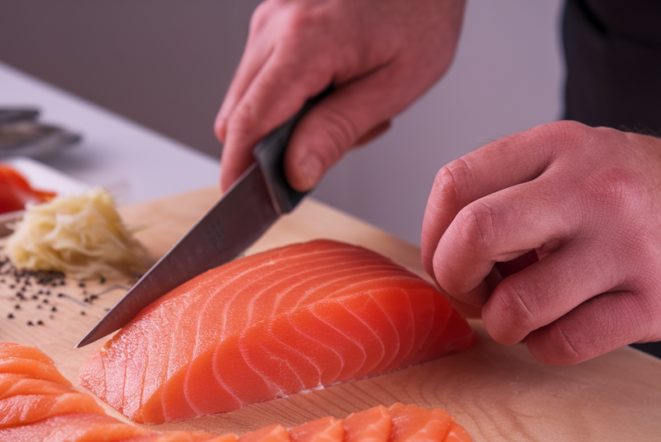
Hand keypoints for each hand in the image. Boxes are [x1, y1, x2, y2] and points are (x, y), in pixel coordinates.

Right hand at [216, 0, 465, 191]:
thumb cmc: (423, 11)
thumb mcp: (394, 85)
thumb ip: (338, 131)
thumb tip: (295, 175)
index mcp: (303, 42)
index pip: (248, 123)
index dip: (238, 170)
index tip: (239, 203)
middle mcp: (275, 26)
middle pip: (237, 114)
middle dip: (267, 149)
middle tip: (322, 152)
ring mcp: (271, 18)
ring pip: (247, 97)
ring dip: (280, 123)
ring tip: (340, 109)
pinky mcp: (275, 18)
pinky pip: (264, 75)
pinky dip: (289, 97)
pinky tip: (332, 88)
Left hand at [421, 120, 660, 364]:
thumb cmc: (646, 194)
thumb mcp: (580, 161)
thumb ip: (513, 192)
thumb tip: (444, 252)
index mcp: (562, 146)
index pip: (456, 183)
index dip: (434, 234)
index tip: (446, 258)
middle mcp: (593, 188)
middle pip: (477, 235)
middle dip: (455, 277)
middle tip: (472, 293)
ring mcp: (628, 246)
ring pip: (518, 305)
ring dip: (503, 324)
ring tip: (522, 314)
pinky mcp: (656, 304)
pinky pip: (563, 345)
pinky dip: (544, 348)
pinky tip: (560, 330)